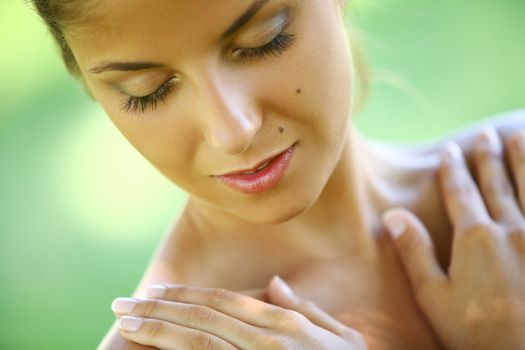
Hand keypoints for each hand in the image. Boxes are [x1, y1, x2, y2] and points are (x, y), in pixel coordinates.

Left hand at [111, 276, 366, 349]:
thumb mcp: (343, 337)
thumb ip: (307, 309)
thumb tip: (276, 284)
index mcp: (286, 323)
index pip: (223, 302)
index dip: (185, 296)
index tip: (155, 292)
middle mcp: (267, 341)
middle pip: (202, 320)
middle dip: (159, 310)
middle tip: (123, 305)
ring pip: (198, 345)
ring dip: (158, 332)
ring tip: (127, 325)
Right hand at [382, 128, 524, 349]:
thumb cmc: (477, 333)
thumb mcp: (434, 297)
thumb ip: (415, 252)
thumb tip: (393, 215)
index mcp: (476, 238)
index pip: (461, 192)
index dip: (453, 169)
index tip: (449, 150)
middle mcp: (512, 229)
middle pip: (498, 183)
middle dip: (490, 156)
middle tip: (486, 135)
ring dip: (523, 159)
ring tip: (518, 137)